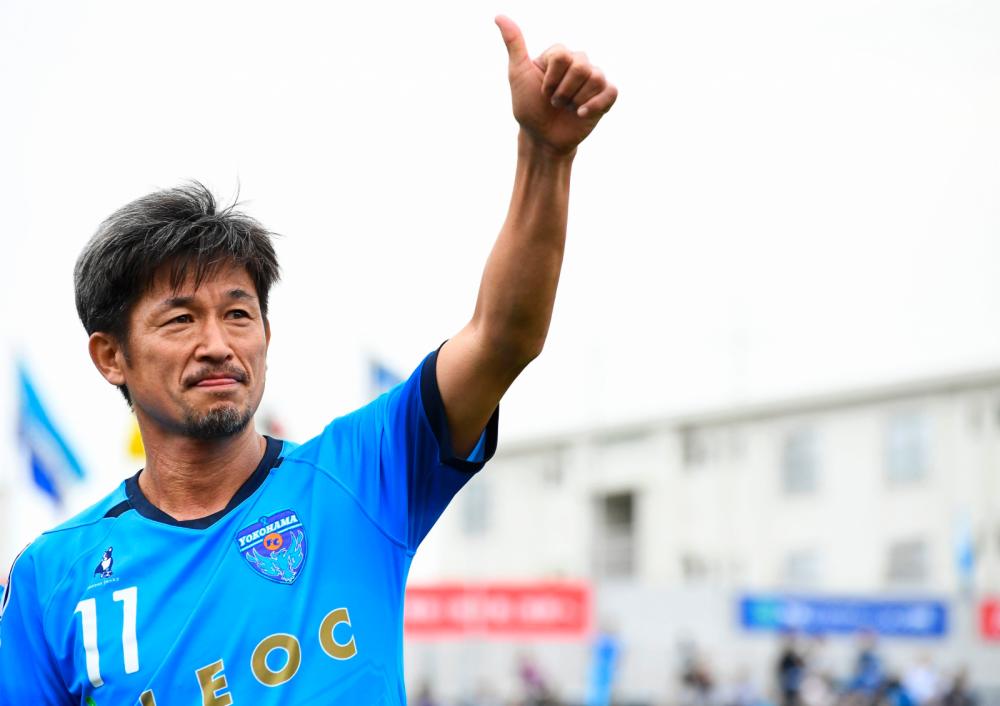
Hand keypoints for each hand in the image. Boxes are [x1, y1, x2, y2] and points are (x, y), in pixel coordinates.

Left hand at [496, 15, 617, 156]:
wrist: (542, 138)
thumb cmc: (529, 107)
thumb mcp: (518, 74)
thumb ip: (514, 44)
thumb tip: (499, 16)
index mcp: (559, 54)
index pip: (562, 56)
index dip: (550, 79)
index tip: (542, 91)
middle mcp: (578, 62)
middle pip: (581, 66)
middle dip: (563, 91)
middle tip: (554, 102)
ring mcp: (593, 79)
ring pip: (596, 78)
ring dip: (576, 100)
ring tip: (567, 108)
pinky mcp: (605, 97)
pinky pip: (611, 92)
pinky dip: (595, 105)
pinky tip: (581, 114)